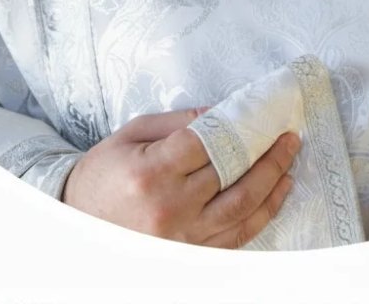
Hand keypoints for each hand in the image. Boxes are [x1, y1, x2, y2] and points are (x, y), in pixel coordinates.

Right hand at [61, 107, 299, 248]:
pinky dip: (261, 214)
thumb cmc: (105, 172)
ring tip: (289, 160)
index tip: (261, 114)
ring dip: (273, 183)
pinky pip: (235, 236)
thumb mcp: (132, 133)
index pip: (208, 144)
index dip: (239, 127)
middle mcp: (169, 208)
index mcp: (152, 172)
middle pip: (232, 176)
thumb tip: (222, 112)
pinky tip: (276, 193)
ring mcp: (181, 238)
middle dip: (266, 154)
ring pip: (241, 209)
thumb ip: (178, 121)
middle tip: (289, 136)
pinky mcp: (189, 255)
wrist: (79, 220)